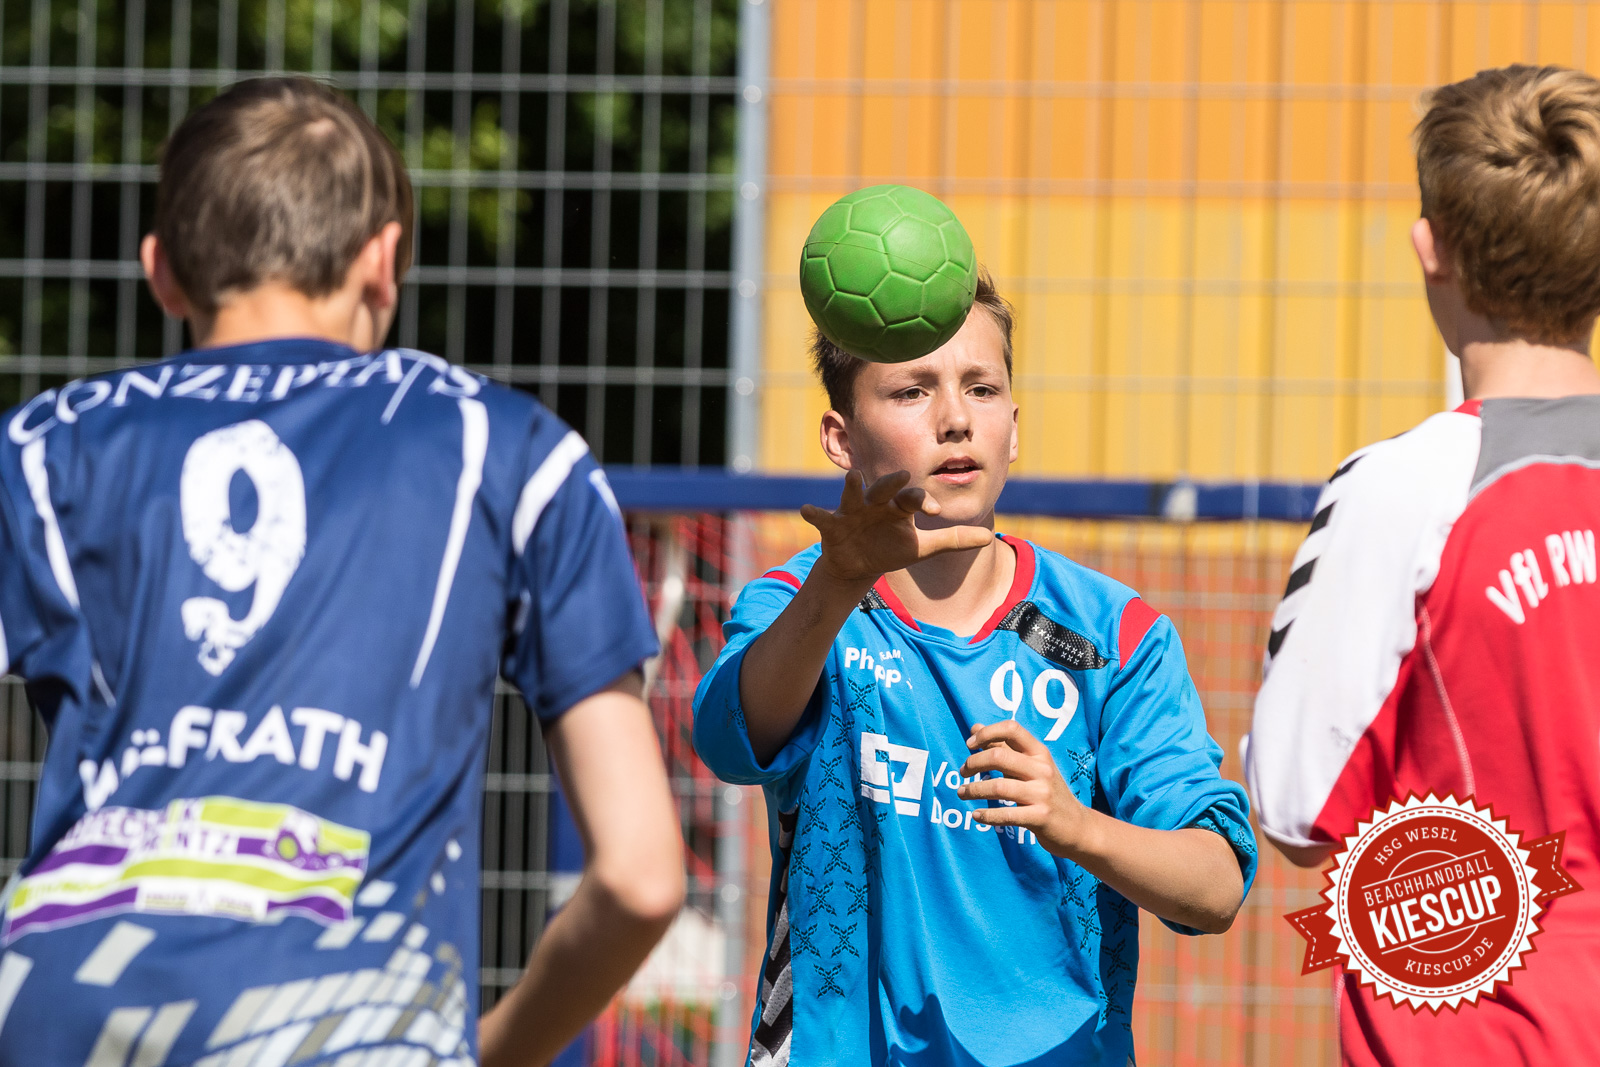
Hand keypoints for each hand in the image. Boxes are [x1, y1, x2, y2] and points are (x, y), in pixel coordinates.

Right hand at [800, 469, 993, 585]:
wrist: (860, 564)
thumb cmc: (892, 548)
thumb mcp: (923, 547)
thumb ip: (954, 541)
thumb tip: (989, 537)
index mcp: (899, 505)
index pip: (913, 497)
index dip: (924, 500)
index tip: (937, 509)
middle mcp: (876, 502)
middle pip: (885, 488)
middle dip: (893, 482)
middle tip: (904, 474)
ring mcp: (853, 511)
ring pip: (854, 495)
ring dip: (852, 486)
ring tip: (853, 476)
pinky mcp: (832, 524)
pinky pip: (822, 516)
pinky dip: (813, 513)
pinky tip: (805, 510)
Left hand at [957, 719, 1091, 858]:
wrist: (1077, 826)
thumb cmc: (1046, 792)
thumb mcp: (1030, 766)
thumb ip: (1002, 747)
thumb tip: (974, 728)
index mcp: (1039, 753)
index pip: (1012, 729)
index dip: (987, 733)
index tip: (970, 744)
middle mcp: (1042, 769)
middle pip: (999, 757)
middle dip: (974, 763)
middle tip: (962, 772)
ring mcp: (1042, 794)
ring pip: (999, 787)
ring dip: (974, 790)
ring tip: (961, 793)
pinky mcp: (1041, 817)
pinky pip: (1007, 815)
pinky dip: (987, 815)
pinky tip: (976, 815)